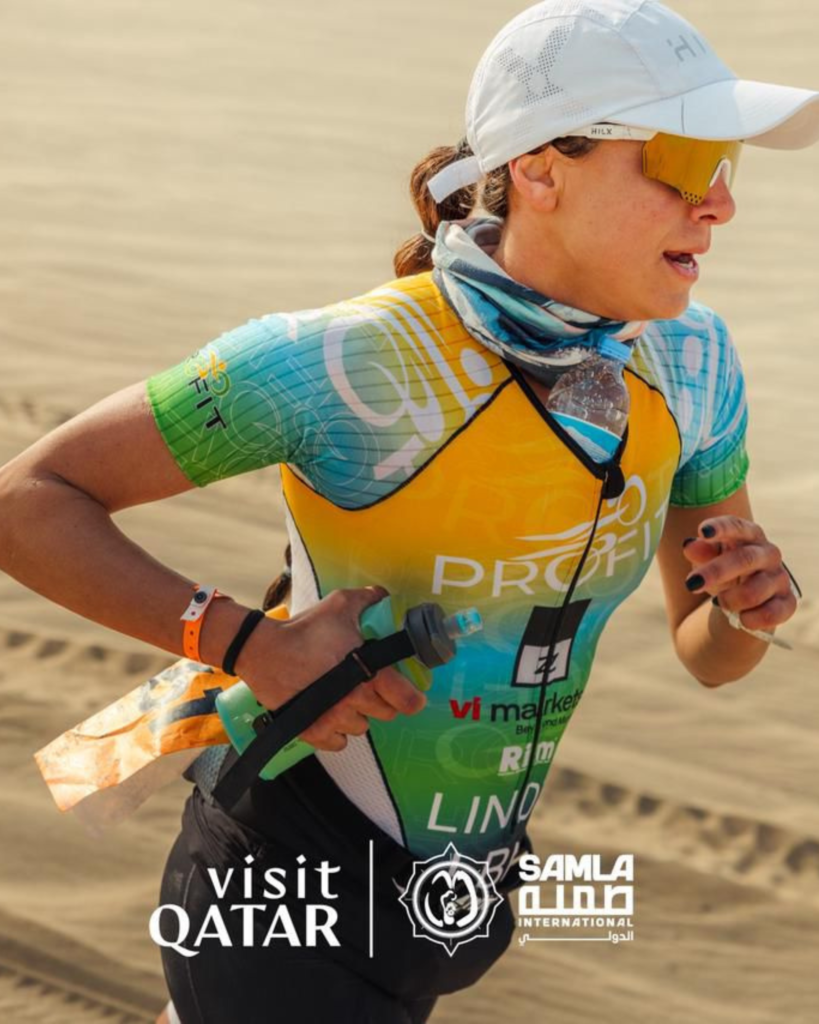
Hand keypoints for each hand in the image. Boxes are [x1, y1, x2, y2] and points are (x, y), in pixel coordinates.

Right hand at [238, 586, 426, 751]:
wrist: (263, 650)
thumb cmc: (304, 629)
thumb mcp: (339, 605)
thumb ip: (368, 599)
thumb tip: (384, 595)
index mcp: (369, 674)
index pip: (407, 699)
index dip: (412, 698)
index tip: (410, 694)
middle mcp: (354, 701)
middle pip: (385, 713)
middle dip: (381, 700)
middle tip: (368, 684)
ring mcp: (333, 719)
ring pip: (361, 727)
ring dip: (357, 715)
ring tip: (343, 696)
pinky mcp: (312, 732)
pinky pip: (338, 743)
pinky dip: (336, 732)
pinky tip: (329, 713)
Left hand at [682, 516, 797, 633]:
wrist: (743, 601)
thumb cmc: (724, 571)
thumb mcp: (708, 561)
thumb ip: (701, 552)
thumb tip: (689, 546)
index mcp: (749, 536)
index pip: (737, 527)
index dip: (721, 528)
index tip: (703, 531)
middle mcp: (768, 554)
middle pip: (745, 559)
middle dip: (716, 572)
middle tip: (691, 583)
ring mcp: (779, 578)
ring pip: (753, 592)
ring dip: (729, 601)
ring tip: (720, 602)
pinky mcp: (787, 603)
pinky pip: (770, 614)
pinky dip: (750, 619)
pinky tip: (741, 618)